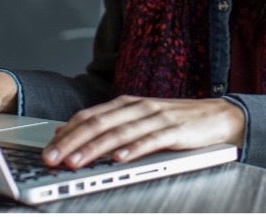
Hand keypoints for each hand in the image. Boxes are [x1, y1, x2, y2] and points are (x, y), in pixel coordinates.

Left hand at [42, 95, 244, 169]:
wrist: (219, 117)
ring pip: (119, 133)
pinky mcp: (175, 131)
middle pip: (98, 124)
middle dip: (71, 142)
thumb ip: (108, 123)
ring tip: (76, 163)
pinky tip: (118, 160)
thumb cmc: (176, 121)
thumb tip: (69, 130)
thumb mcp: (138, 119)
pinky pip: (150, 141)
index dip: (66, 133)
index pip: (89, 117)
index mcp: (127, 103)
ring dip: (94, 149)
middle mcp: (138, 107)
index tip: (47, 149)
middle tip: (52, 158)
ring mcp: (156, 118)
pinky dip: (132, 150)